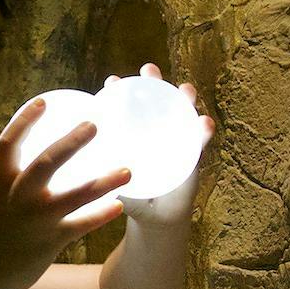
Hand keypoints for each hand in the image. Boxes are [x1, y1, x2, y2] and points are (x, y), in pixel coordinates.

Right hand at [0, 96, 134, 288]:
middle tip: (95, 124)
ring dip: (103, 182)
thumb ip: (16, 182)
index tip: (43, 101)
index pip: (8, 144)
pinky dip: (100, 215)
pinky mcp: (49, 243)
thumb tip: (43, 162)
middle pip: (45, 163)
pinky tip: (120, 206)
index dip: (24, 121)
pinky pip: (81, 226)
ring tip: (128, 170)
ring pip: (73, 196)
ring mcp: (35, 221)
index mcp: (0, 183)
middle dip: (71, 143)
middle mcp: (17, 198)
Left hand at [107, 63, 214, 225]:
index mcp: (136, 134)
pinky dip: (204, 130)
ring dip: (186, 99)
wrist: (157, 219)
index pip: (128, 107)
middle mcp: (156, 132)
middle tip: (148, 69)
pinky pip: (200, 140)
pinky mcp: (194, 155)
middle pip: (156, 101)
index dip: (121, 91)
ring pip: (182, 114)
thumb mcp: (115, 184)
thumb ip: (104, 177)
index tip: (112, 80)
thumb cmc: (133, 199)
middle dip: (154, 81)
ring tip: (186, 89)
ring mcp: (177, 140)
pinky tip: (204, 123)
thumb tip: (84, 169)